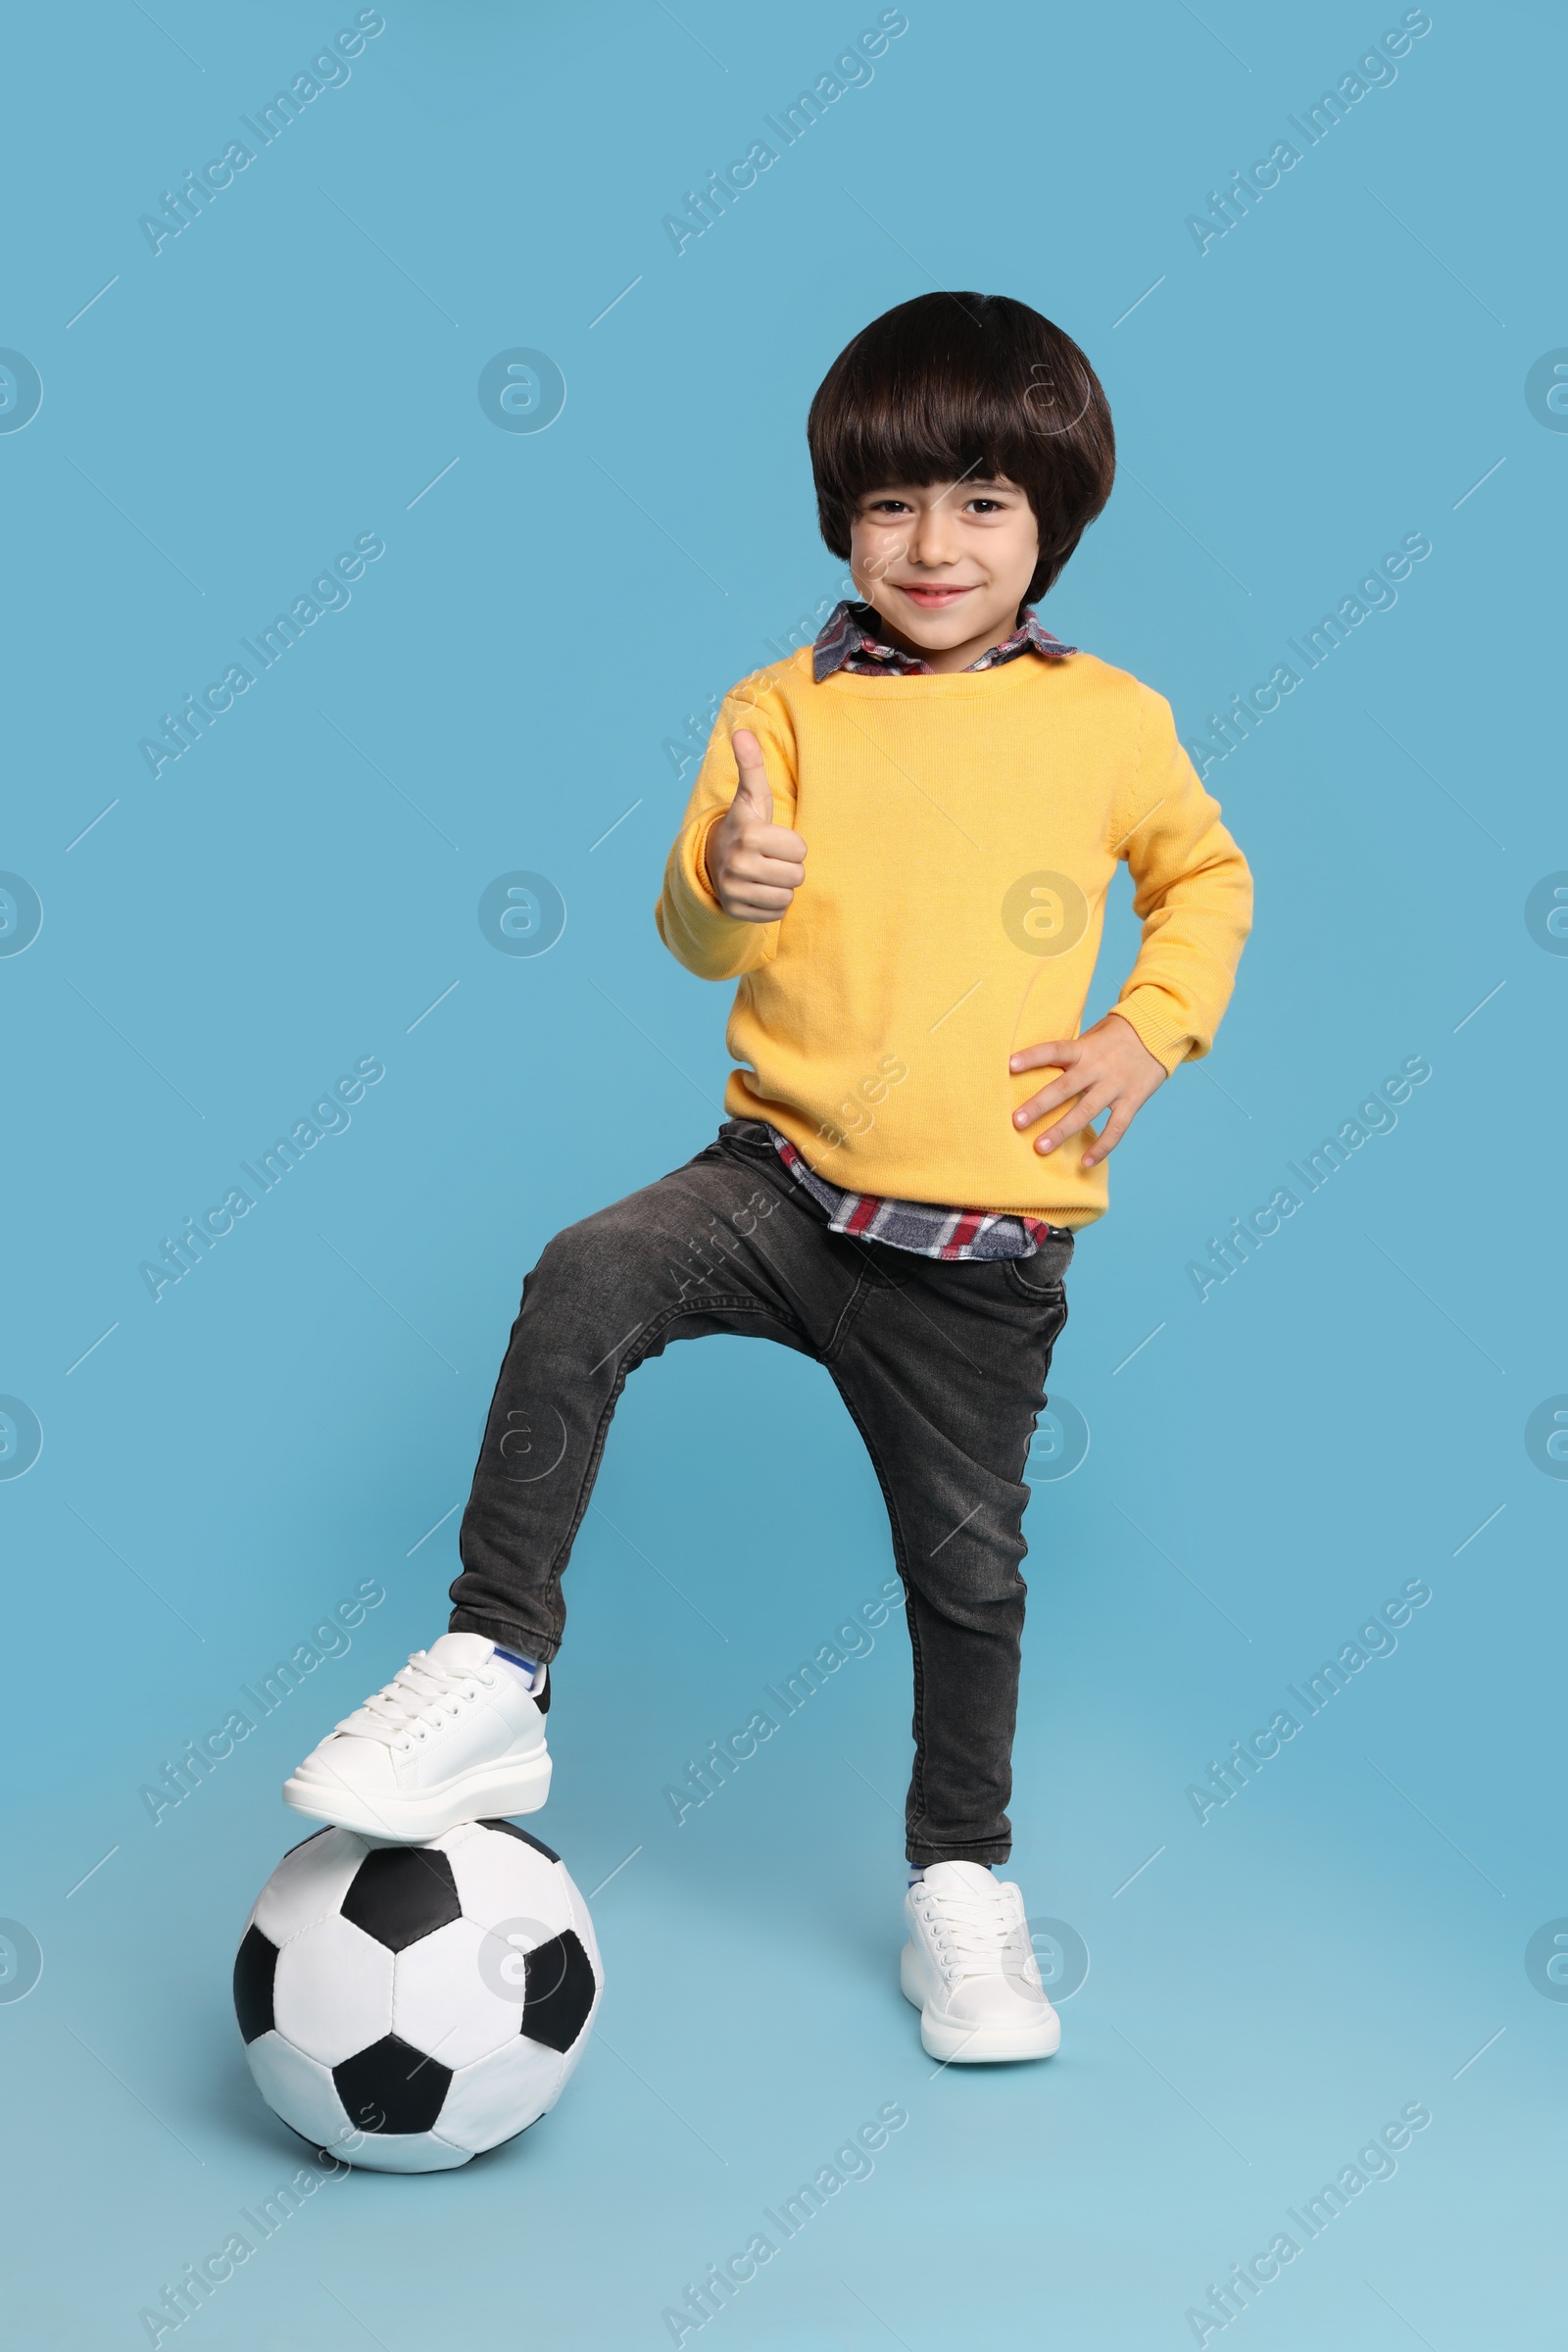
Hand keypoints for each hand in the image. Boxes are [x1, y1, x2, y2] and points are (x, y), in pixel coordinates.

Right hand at [703, 729, 806, 922]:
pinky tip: (759, 890)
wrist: (711, 861)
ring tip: (765, 874)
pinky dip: (772, 905)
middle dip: (789, 868)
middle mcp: (738, 863)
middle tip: (770, 859)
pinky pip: (776, 914)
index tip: (775, 840)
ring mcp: (734, 889)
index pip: (800, 850)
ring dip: (782, 887)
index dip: (793, 846)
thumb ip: (752, 765)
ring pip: (787, 897)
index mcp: (749, 834)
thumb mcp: (751, 797)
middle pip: (797, 876)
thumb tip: (742, 731)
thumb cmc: (745, 826)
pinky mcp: (736, 911)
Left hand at [1010, 1012, 1167, 1166]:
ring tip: (1040, 1148)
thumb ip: (1070, 1052)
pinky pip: (1116, 1128)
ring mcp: (1116, 1085)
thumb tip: (1036, 1066)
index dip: (1033, 1056)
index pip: (1055, 1050)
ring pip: (1086, 1111)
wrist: (1159, 1032)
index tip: (1010, 1064)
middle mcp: (1098, 1067)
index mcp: (1085, 1048)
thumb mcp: (1092, 1035)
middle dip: (1039, 1105)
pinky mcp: (1133, 1100)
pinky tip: (1085, 1163)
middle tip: (1016, 1121)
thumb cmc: (1116, 1035)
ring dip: (1062, 1131)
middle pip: (1065, 1087)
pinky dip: (1101, 1147)